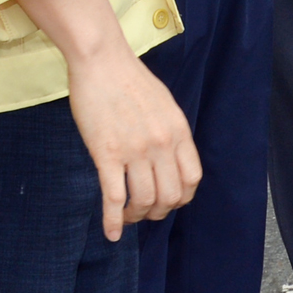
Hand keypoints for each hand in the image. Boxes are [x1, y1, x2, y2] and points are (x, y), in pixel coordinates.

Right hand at [17, 0, 199, 240]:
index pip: (191, 180)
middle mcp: (161, 144)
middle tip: (145, 212)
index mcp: (178, 131)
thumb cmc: (130, 78)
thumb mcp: (164, 104)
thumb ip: (171, 132)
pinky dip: (114, 221)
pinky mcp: (106, 154)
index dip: (182, 198)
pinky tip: (111, 232)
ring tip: (128, 217)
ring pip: (143, 201)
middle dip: (158, 211)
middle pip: (169, 196)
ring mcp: (134, 151)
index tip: (168, 200)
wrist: (101, 60)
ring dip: (137, 216)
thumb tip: (170, 158)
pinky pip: (114, 198)